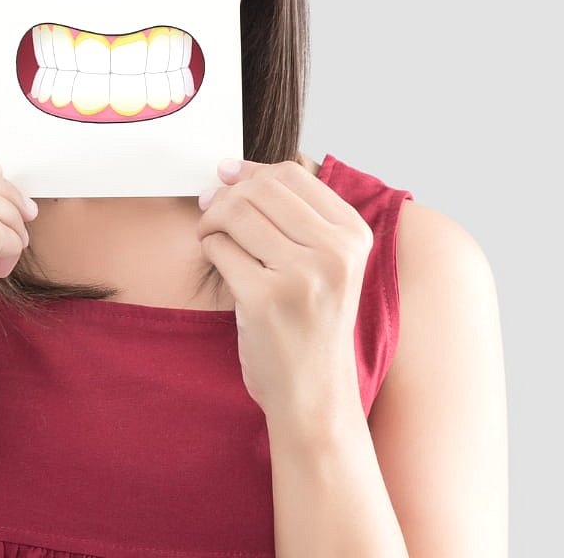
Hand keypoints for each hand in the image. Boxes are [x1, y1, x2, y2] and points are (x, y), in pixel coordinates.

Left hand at [196, 158, 373, 422]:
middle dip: (226, 196)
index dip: (251, 172)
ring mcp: (301, 276)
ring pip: (236, 213)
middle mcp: (334, 252)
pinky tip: (220, 265)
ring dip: (212, 220)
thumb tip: (231, 169)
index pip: (292, 174)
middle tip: (211, 213)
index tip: (226, 179)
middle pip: (261, 189)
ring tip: (211, 237)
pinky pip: (220, 247)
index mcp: (353, 236)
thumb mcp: (325, 263)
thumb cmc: (311, 323)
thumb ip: (292, 214)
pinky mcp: (265, 299)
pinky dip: (210, 249)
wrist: (314, 394)